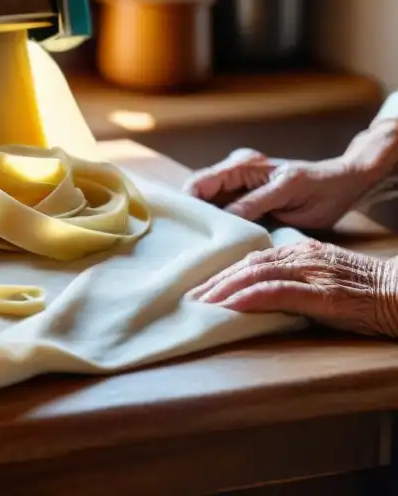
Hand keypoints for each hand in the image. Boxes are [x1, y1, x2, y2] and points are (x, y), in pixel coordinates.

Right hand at [183, 149, 368, 228]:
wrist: (345, 183)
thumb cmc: (322, 189)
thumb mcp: (288, 195)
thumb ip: (254, 204)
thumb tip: (221, 219)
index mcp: (244, 165)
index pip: (200, 183)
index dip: (189, 205)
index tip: (186, 230)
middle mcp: (235, 170)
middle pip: (197, 192)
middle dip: (191, 215)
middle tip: (189, 243)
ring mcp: (239, 182)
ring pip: (207, 202)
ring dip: (203, 221)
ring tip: (200, 244)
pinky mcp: (245, 194)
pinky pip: (221, 206)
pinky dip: (216, 222)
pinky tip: (217, 240)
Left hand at [188, 238, 397, 337]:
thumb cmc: (365, 290)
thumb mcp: (324, 276)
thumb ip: (294, 278)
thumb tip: (259, 292)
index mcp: (300, 251)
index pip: (251, 258)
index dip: (223, 272)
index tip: (200, 286)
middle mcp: (302, 257)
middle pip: (247, 264)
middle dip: (215, 281)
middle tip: (190, 297)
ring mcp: (312, 274)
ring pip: (257, 274)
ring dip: (225, 289)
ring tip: (202, 303)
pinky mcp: (324, 295)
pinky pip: (280, 292)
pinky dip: (252, 297)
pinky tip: (232, 305)